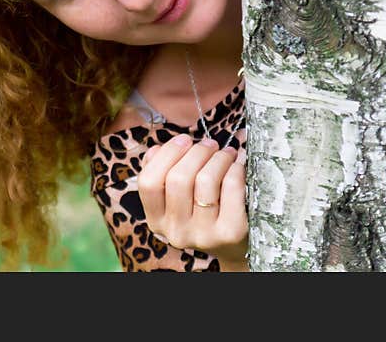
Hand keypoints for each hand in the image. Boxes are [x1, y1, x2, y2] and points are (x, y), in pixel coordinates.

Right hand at [138, 134, 247, 268]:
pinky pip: (231, 187)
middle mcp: (175, 231)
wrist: (234, 247)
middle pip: (177, 178)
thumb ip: (162, 174)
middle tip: (210, 144)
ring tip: (226, 153)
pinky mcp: (229, 232)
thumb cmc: (203, 211)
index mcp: (156, 220)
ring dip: (218, 157)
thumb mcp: (176, 199)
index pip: (148, 182)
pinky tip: (237, 165)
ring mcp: (202, 235)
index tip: (184, 139)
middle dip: (196, 151)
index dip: (166, 154)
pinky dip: (235, 168)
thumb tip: (156, 149)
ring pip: (205, 180)